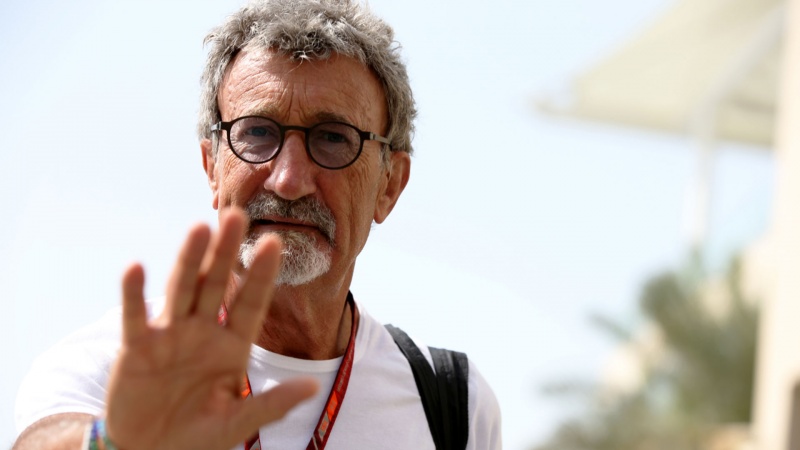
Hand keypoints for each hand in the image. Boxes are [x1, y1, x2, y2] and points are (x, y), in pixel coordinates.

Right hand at [105, 208, 318, 449]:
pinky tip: (136, 267)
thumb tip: (312, 387)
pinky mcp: (137, 348)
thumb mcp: (237, 422)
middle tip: (237, 216)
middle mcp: (202, 332)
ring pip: (181, 289)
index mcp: (231, 346)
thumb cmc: (196, 436)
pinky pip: (134, 317)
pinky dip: (134, 294)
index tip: (274, 242)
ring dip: (189, 260)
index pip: (250, 303)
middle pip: (216, 284)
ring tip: (199, 228)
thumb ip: (271, 404)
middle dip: (226, 252)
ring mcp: (169, 336)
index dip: (261, 274)